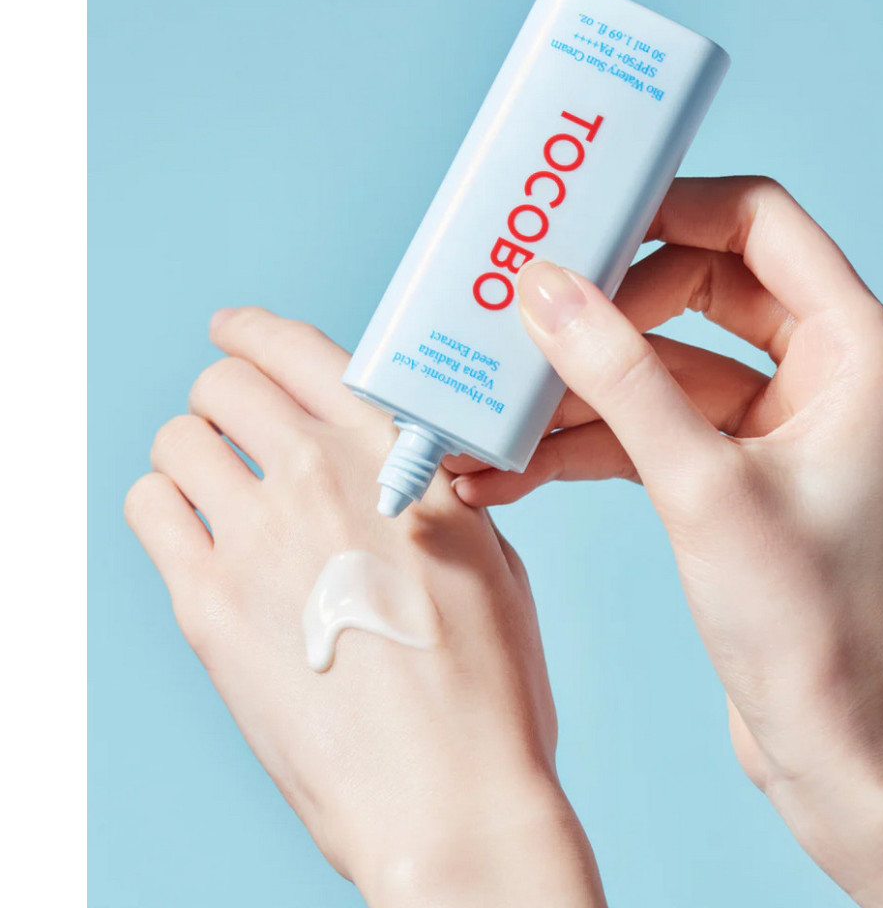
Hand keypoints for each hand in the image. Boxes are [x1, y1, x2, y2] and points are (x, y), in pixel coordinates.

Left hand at [125, 308, 605, 907]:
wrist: (447, 795)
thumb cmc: (487, 686)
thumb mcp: (490, 557)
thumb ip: (430, 492)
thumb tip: (390, 469)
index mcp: (395, 454)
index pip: (300, 348)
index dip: (254, 330)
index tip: (234, 331)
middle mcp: (320, 476)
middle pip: (225, 383)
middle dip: (225, 394)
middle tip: (234, 422)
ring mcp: (257, 537)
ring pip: (178, 439)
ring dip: (194, 451)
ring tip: (216, 486)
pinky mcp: (206, 605)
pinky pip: (149, 509)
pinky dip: (163, 507)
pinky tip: (196, 536)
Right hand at [447, 177, 882, 906]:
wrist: (843, 751)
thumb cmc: (818, 633)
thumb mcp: (703, 489)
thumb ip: (621, 381)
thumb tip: (550, 295)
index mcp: (858, 354)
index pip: (760, 225)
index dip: (671, 209)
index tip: (589, 221)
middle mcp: (825, 379)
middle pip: (698, 291)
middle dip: (605, 311)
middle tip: (526, 316)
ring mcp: (778, 430)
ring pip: (664, 369)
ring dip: (581, 388)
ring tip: (500, 410)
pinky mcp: (736, 479)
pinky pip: (654, 429)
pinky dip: (589, 441)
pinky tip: (519, 465)